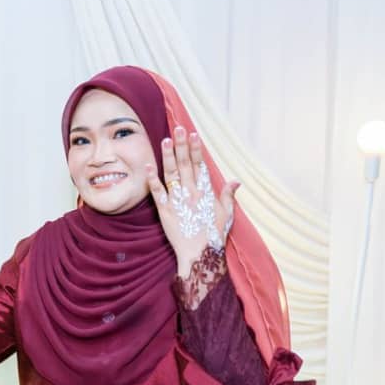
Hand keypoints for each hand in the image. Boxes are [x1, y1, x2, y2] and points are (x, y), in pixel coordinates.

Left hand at [146, 126, 237, 276]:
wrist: (200, 256)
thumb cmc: (214, 237)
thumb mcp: (227, 216)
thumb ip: (228, 196)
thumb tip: (236, 180)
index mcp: (206, 193)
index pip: (200, 166)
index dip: (197, 150)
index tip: (194, 135)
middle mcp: (191, 194)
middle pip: (186, 165)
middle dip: (182, 145)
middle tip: (178, 128)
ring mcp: (178, 202)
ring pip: (172, 174)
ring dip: (168, 156)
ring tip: (164, 140)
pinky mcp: (165, 211)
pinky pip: (158, 193)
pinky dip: (152, 179)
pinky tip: (148, 166)